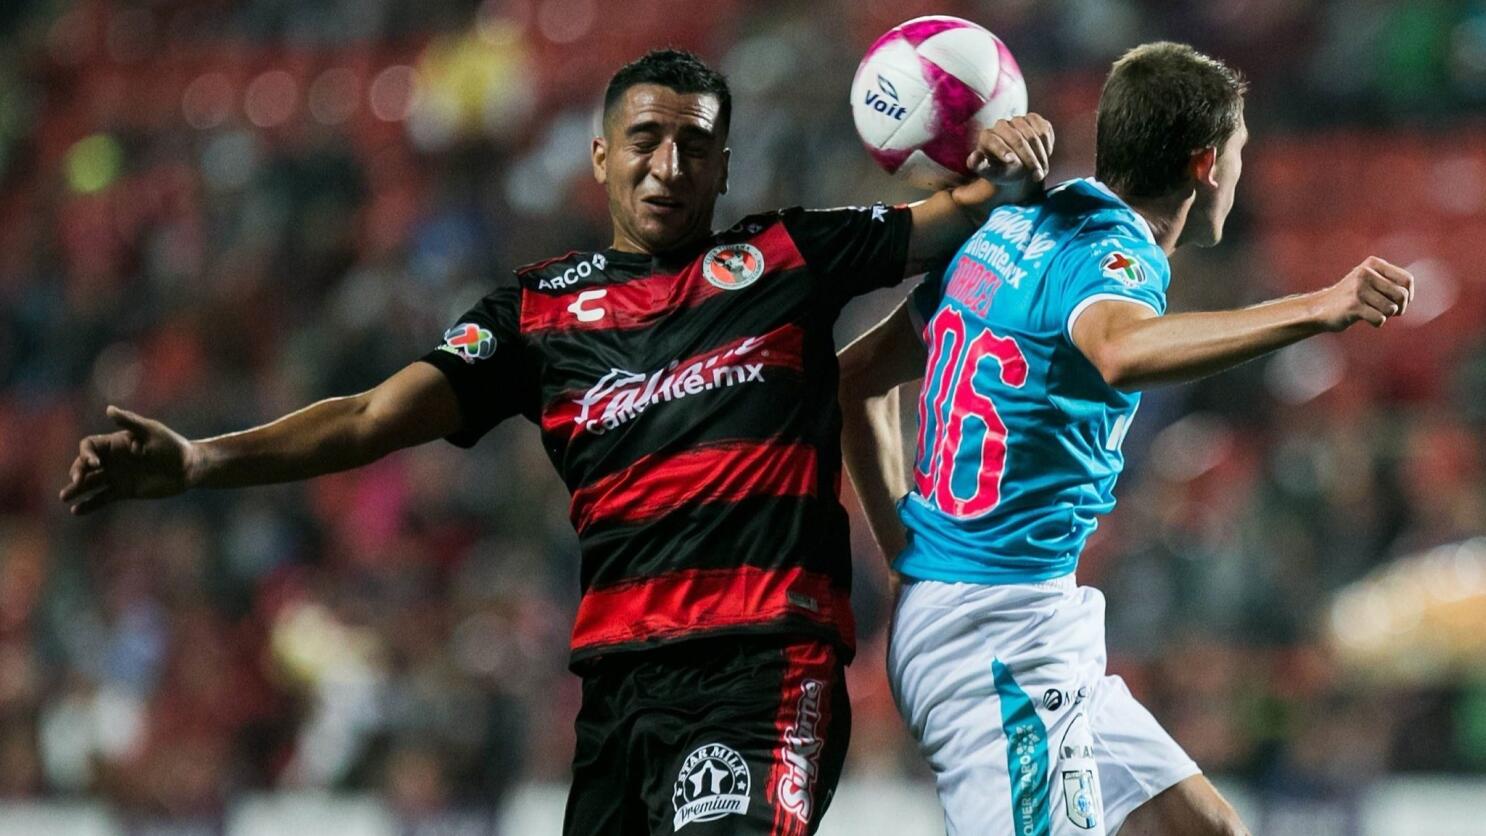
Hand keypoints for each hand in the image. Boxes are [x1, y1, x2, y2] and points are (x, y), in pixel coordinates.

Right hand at [59, 406, 197, 514]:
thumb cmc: (171, 445)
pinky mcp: (124, 491)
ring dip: (77, 489)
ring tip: (64, 497)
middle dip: (78, 472)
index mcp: (115, 443)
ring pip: (91, 483)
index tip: (93, 464)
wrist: (188, 467)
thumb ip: (130, 422)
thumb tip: (108, 409)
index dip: (86, 454)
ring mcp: (117, 476)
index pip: (90, 446)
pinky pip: (102, 498)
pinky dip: (90, 504)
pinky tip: (77, 511)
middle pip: (85, 465)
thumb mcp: (151, 431)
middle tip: (76, 481)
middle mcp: (112, 459)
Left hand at [967, 113, 1053, 184]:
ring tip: (1041, 171)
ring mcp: (1018, 120)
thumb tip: (974, 157)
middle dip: (1029, 160)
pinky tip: (1044, 155)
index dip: (1003, 151)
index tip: (1012, 162)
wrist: (1015, 166)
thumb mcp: (990, 173)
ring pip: (1034, 135)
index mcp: (986, 137)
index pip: (994, 141)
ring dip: (1041, 155)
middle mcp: (1001, 125)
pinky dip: (1047, 144)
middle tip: (1037, 176)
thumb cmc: (1000, 171)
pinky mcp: (1033, 119)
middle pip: (1018, 139)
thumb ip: (981, 166)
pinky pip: (1044, 129)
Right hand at [1313, 257, 1414, 330]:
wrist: (1322, 307)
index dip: (1409, 294)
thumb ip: (1391, 281)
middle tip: (1390, 311)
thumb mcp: (1371, 280)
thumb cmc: (1353, 296)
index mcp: (1373, 264)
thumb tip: (1411, 293)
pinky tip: (1366, 318)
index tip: (1399, 302)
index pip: (1407, 280)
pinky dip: (1376, 322)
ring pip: (1391, 308)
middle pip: (1401, 295)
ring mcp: (1358, 289)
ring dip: (1386, 315)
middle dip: (1400, 308)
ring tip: (1374, 312)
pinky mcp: (1353, 305)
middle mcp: (1365, 273)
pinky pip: (1379, 318)